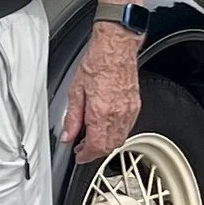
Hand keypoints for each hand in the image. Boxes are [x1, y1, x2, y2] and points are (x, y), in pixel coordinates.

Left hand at [61, 27, 140, 163]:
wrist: (115, 49)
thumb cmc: (97, 64)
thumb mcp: (75, 92)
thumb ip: (72, 118)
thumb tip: (68, 135)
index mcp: (102, 113)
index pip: (96, 146)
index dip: (85, 155)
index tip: (79, 155)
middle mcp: (118, 114)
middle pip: (109, 146)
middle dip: (95, 151)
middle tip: (83, 148)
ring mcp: (129, 110)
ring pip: (120, 139)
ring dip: (106, 143)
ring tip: (92, 138)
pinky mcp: (135, 105)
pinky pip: (127, 127)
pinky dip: (116, 133)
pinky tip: (106, 127)